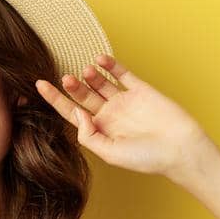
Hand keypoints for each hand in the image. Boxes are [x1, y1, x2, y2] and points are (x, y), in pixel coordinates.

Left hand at [34, 54, 208, 178]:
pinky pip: (122, 74)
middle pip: (83, 96)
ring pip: (101, 84)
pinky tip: (100, 60)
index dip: (55, 100)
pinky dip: (111, 65)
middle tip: (66, 78)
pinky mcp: (141, 90)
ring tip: (86, 71)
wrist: (181, 149)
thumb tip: (77, 113)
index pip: (71, 113)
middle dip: (73, 87)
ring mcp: (125, 101)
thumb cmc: (147, 158)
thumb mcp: (110, 153)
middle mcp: (110, 115)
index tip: (39, 85)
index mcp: (100, 132)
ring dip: (91, 75)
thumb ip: (89, 135)